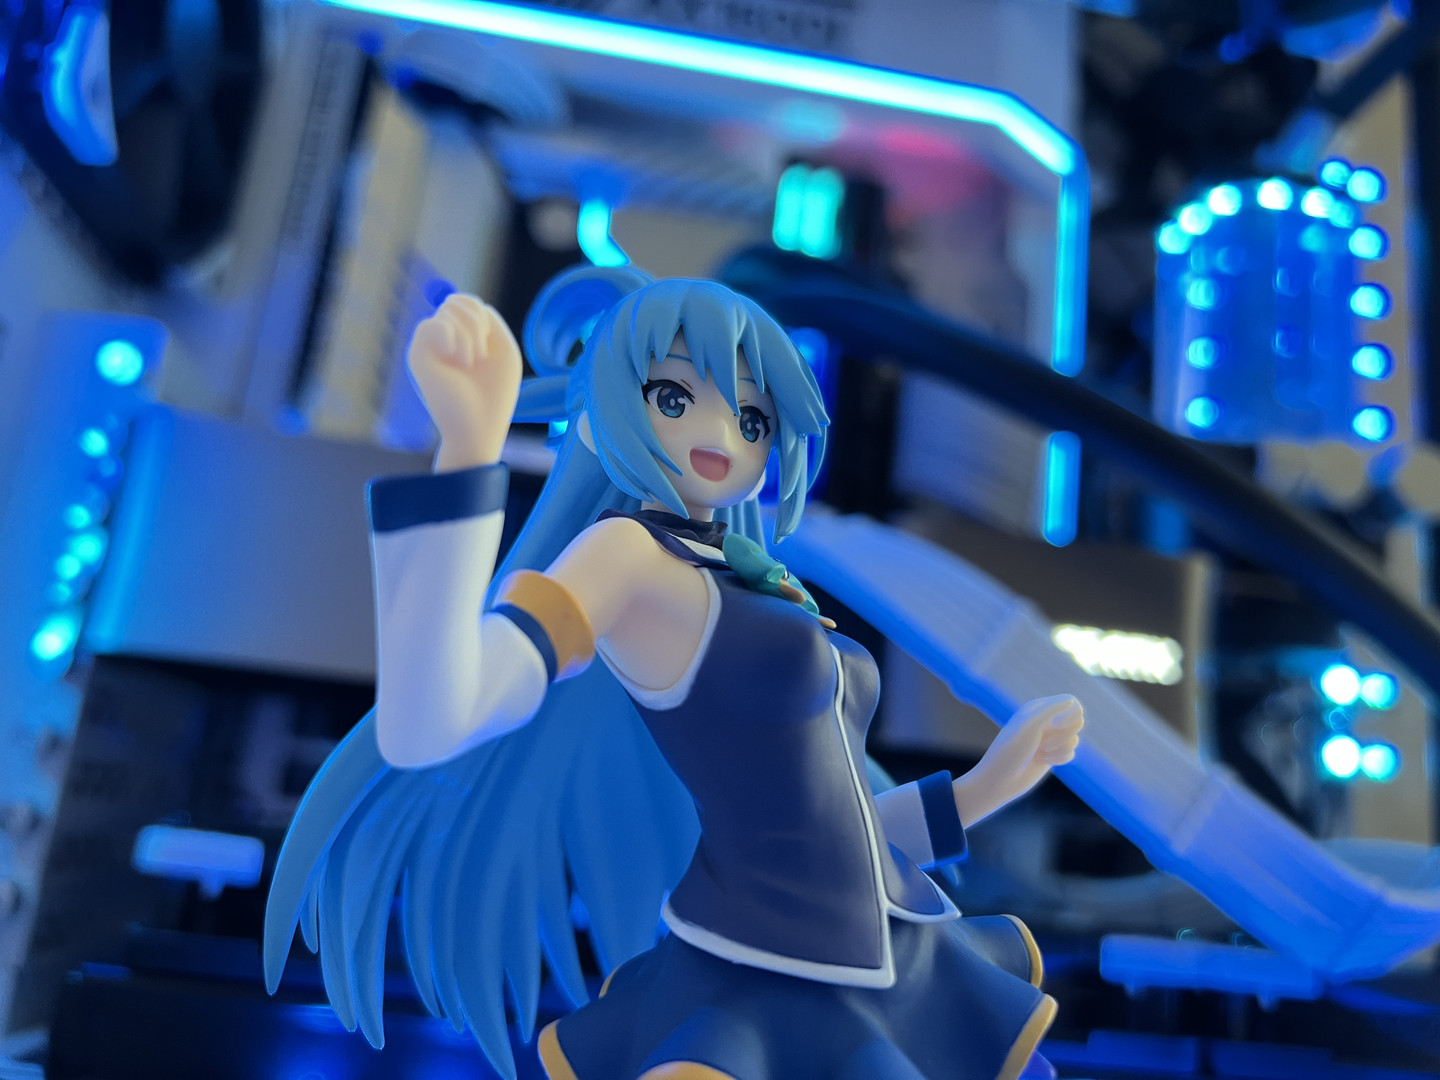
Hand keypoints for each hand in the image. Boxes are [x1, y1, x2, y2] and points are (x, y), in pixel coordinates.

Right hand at [408, 294, 522, 470]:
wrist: (477, 428)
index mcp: (465, 339)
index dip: (480, 313)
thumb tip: (459, 302)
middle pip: (457, 301)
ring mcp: (430, 348)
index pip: (466, 304)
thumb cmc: (495, 394)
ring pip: (447, 310)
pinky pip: (431, 325)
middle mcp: (445, 342)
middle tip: (481, 356)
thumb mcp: (504, 350)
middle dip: (476, 321)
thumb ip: (489, 320)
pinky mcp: (417, 356)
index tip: (489, 344)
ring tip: (471, 363)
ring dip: (469, 334)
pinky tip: (459, 360)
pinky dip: (452, 337)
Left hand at [952, 695, 1083, 826]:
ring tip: (1041, 753)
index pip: (1070, 701)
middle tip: (1044, 743)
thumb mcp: (1030, 725)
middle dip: (1066, 734)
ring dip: (1060, 748)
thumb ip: (1051, 710)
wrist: (1000, 779)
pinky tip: (1045, 761)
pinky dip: (1060, 758)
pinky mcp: (1052, 755)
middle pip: (1077, 720)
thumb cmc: (1011, 750)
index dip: (1070, 714)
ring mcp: (1049, 739)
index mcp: (1038, 708)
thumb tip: (1072, 701)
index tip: (1057, 725)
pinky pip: (1070, 753)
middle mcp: (1045, 721)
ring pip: (1074, 739)